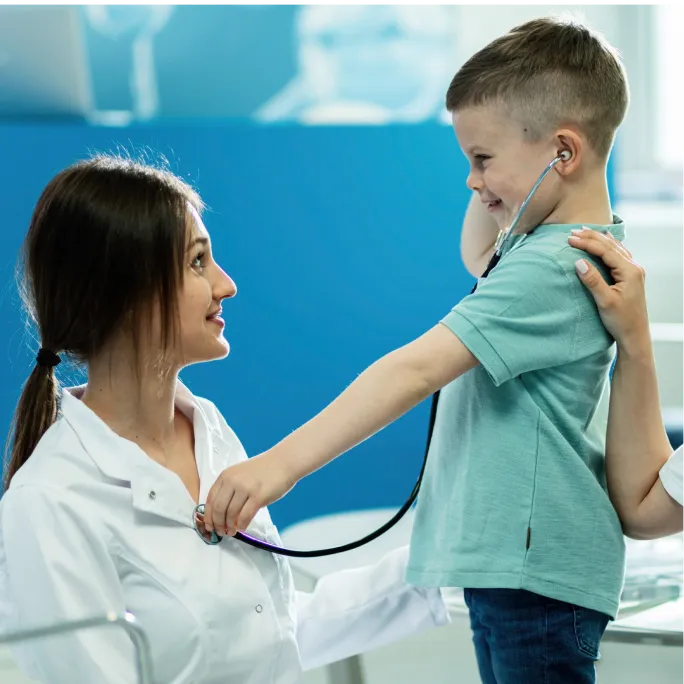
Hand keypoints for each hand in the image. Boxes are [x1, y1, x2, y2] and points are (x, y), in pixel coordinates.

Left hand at [202, 452, 295, 536]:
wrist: (283, 461)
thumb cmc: (263, 469)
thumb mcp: (240, 474)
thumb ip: (229, 489)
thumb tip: (221, 513)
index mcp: (226, 475)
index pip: (210, 499)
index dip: (208, 516)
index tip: (209, 526)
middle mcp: (233, 481)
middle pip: (218, 509)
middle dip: (217, 524)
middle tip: (221, 532)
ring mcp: (245, 488)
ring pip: (230, 514)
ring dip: (229, 526)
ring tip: (231, 531)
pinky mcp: (258, 496)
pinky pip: (245, 516)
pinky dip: (241, 525)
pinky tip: (242, 527)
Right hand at [568, 228, 649, 352]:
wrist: (635, 335)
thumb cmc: (621, 321)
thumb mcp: (604, 301)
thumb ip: (593, 280)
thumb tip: (579, 262)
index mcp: (630, 271)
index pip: (605, 250)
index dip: (587, 243)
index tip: (569, 239)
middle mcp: (634, 268)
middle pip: (611, 246)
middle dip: (591, 237)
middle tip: (572, 232)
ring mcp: (633, 272)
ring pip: (615, 248)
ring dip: (598, 239)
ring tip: (584, 232)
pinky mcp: (630, 277)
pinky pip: (618, 254)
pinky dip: (607, 246)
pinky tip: (603, 242)